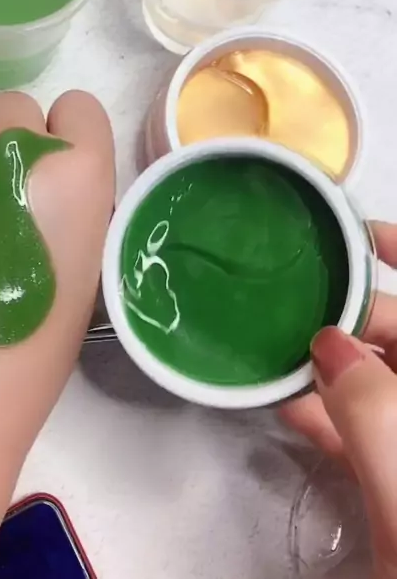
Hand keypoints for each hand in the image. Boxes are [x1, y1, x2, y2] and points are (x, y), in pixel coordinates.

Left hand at [0, 91, 114, 578]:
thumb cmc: (31, 350)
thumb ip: (72, 206)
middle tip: (2, 206)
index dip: (69, 140)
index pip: (79, 108)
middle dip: (13, 146)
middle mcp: (12, 145)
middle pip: (16, 110)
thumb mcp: (84, 269)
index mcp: (76, 170)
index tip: (57, 177)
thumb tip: (50, 191)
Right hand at [280, 222, 396, 578]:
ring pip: (384, 385)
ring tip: (278, 349)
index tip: (360, 233)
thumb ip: (372, 408)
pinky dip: (333, 414)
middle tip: (296, 304)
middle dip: (354, 316)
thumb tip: (329, 344)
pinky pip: (373, 429)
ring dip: (333, 367)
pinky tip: (292, 405)